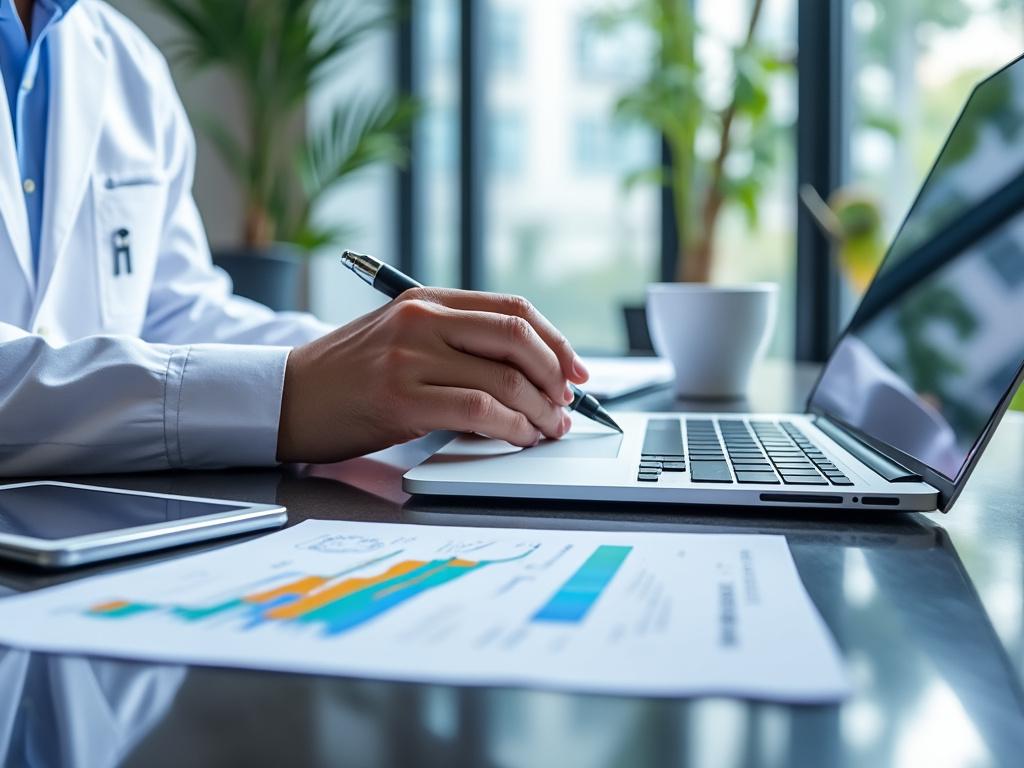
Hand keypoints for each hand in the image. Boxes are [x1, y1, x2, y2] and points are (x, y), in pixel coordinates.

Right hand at [276, 288, 589, 462]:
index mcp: (427, 300)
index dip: (555, 341)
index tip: (576, 371)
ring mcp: (409, 357)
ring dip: (539, 410)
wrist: (286, 398)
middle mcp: (422, 319)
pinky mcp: (401, 398)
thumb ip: (455, 343)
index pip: (513, 310)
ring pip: (503, 378)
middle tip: (567, 405)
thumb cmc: (347, 375)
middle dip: (555, 376)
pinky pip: (478, 411)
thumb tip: (526, 374)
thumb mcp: (401, 338)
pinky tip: (517, 437)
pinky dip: (510, 427)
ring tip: (547, 429)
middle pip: (517, 337)